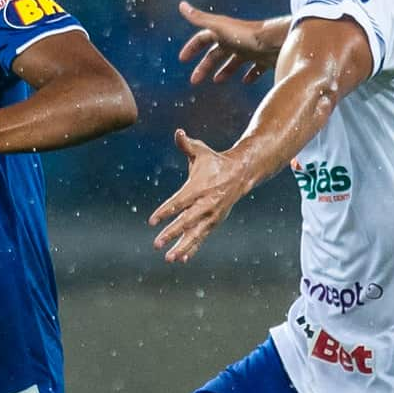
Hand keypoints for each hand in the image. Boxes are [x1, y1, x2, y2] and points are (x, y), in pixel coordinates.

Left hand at [150, 128, 242, 262]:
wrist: (241, 173)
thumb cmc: (214, 161)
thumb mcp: (201, 151)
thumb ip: (186, 144)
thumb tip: (178, 132)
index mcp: (200, 187)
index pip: (179, 201)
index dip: (165, 211)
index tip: (152, 221)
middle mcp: (206, 204)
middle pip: (186, 221)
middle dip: (171, 233)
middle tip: (156, 243)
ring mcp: (212, 215)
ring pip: (195, 234)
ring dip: (182, 247)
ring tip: (168, 258)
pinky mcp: (214, 222)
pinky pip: (202, 237)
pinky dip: (193, 248)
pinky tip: (181, 259)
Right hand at [177, 1, 281, 84]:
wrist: (277, 40)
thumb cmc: (248, 34)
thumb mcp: (220, 27)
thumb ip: (200, 18)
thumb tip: (181, 5)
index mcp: (224, 32)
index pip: (202, 38)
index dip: (192, 48)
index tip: (182, 59)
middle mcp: (236, 40)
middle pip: (216, 53)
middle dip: (204, 66)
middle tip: (194, 80)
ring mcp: (251, 50)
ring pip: (235, 61)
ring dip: (225, 71)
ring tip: (217, 81)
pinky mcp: (264, 59)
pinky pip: (255, 69)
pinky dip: (249, 75)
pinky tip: (246, 82)